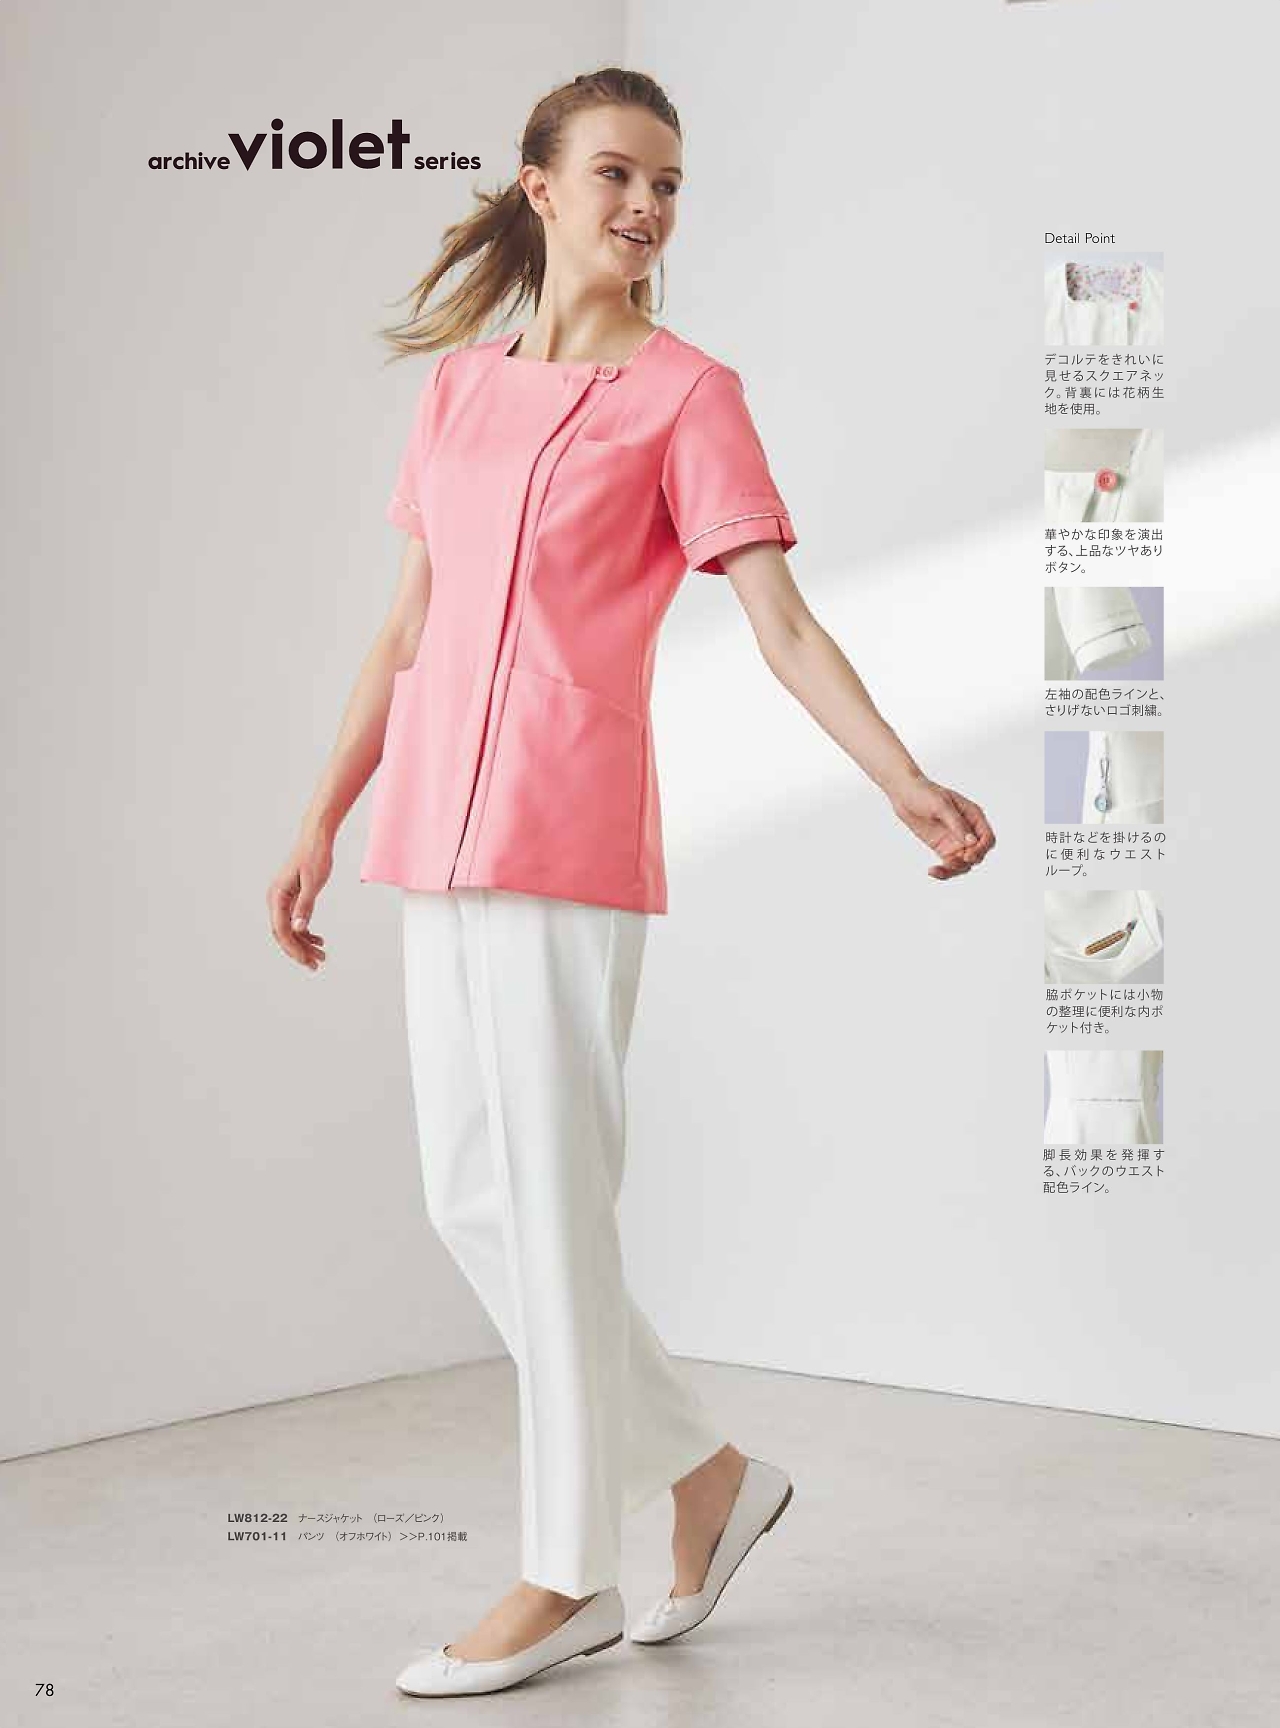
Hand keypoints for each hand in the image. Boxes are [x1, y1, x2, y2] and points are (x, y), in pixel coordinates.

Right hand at [267, 824, 332, 968]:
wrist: (316, 838)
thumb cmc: (314, 856)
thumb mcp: (313, 881)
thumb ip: (305, 905)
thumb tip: (298, 928)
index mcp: (277, 896)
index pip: (281, 930)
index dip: (293, 948)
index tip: (307, 961)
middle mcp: (276, 899)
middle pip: (284, 934)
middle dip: (299, 951)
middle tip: (316, 965)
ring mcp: (283, 899)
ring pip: (290, 929)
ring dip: (304, 944)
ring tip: (322, 956)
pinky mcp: (292, 898)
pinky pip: (295, 921)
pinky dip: (306, 932)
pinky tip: (319, 940)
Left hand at [886, 774, 995, 879]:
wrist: (904, 795)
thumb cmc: (924, 793)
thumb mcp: (941, 805)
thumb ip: (956, 823)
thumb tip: (971, 841)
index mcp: (973, 816)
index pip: (987, 838)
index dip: (981, 849)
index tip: (967, 855)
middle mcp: (968, 830)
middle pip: (979, 854)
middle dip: (968, 861)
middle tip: (950, 861)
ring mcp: (956, 841)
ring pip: (965, 863)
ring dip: (955, 869)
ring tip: (939, 868)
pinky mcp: (943, 848)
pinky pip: (949, 865)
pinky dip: (943, 872)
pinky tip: (932, 871)